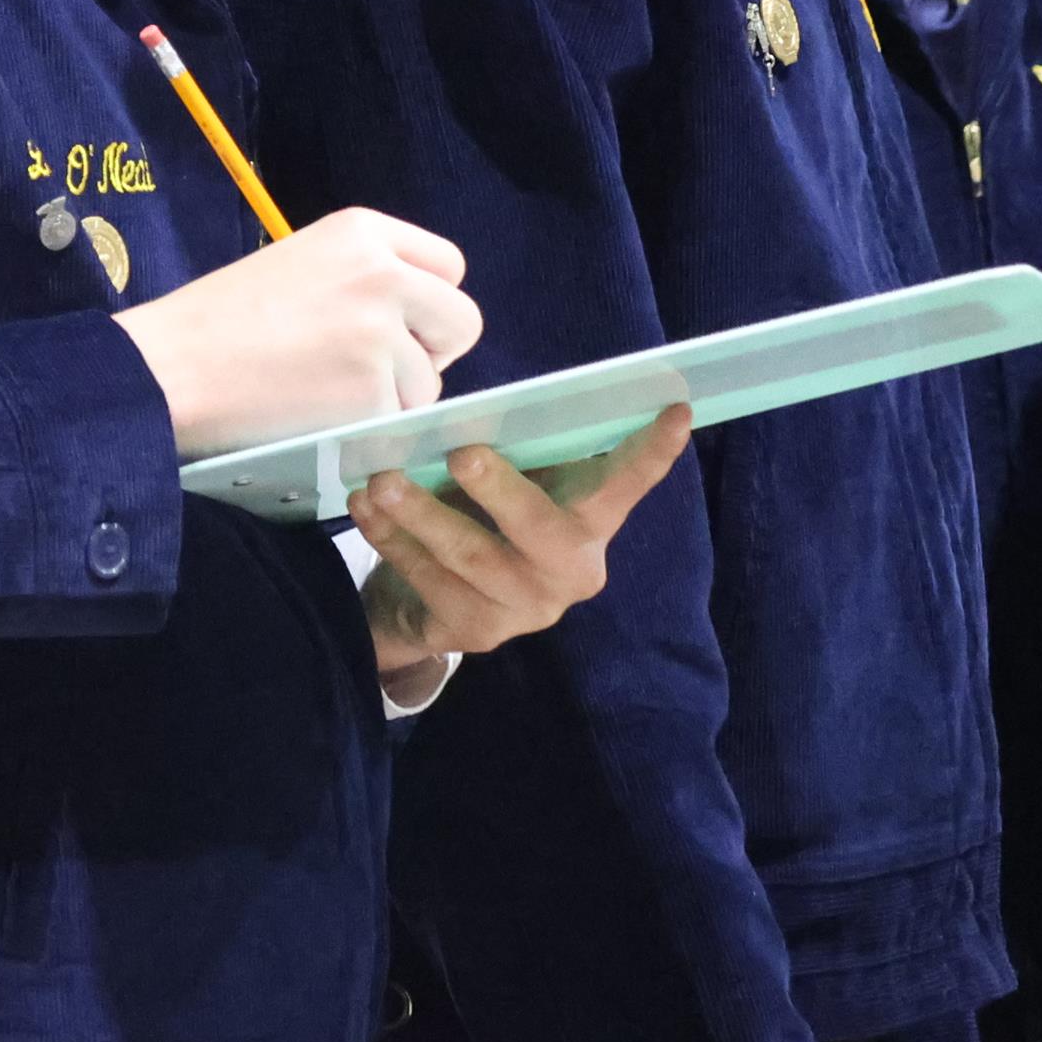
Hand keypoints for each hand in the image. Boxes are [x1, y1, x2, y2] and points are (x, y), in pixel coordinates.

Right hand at [112, 208, 481, 458]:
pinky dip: (366, 428)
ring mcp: (382, 335)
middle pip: (462, 320)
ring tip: (325, 391)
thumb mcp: (301, 261)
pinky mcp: (373, 393)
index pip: (450, 266)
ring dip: (391, 397)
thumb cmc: (220, 320)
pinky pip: (397, 420)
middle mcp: (384, 275)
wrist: (171, 368)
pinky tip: (317, 413)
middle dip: (431, 351)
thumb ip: (365, 275)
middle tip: (380, 369)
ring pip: (429, 382)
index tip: (400, 325)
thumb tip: (417, 317)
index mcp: (364, 231)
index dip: (429, 303)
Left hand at [349, 405, 693, 675]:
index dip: (650, 454)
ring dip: (420, 514)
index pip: (624, 486)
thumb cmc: (485, 515)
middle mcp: (569, 573)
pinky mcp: (472, 633)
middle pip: (538, 531)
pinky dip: (391, 539)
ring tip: (381, 478)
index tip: (675, 410)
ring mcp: (522, 610)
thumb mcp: (513, 483)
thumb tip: (484, 408)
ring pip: (469, 558)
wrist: (436, 600)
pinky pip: (427, 580)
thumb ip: (515, 453)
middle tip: (462, 453)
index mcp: (590, 524)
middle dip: (499, 490)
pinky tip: (365, 507)